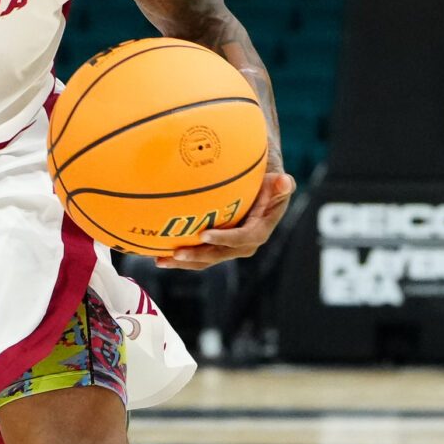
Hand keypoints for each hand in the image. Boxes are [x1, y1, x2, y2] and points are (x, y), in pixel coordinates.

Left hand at [162, 170, 295, 270]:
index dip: (223, 239)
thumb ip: (281, 184)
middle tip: (175, 253)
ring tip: (160, 260)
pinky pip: (198, 254)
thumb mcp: (277, 181)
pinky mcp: (216, 247)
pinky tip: (158, 254)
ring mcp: (228, 248)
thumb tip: (284, 181)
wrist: (262, 192)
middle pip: (218, 254)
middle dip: (197, 256)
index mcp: (258, 232)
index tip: (203, 234)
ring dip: (183, 262)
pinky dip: (180, 256)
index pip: (240, 238)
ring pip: (205, 259)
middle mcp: (243, 245)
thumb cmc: (268, 182)